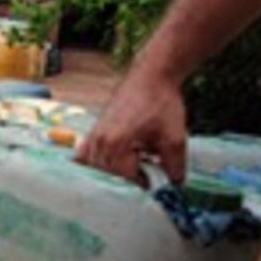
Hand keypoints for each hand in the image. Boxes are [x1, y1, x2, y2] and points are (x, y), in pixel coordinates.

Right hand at [76, 68, 187, 183]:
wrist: (152, 75)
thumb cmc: (162, 102)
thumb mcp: (175, 138)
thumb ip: (175, 166)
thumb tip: (174, 185)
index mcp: (117, 143)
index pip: (126, 177)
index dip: (144, 182)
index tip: (156, 181)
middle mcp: (100, 140)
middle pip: (108, 175)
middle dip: (128, 178)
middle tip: (146, 174)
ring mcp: (94, 134)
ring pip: (95, 167)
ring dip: (112, 171)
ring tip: (131, 165)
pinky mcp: (94, 129)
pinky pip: (85, 154)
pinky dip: (95, 161)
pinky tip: (111, 160)